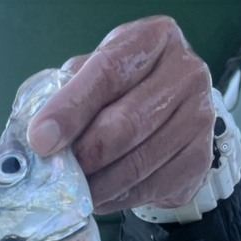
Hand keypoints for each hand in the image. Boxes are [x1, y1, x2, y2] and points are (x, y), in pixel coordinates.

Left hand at [27, 17, 214, 214]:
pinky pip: (150, 186)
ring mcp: (198, 117)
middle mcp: (185, 73)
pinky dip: (118, 199)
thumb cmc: (126, 91)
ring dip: (100, 184)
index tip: (41, 139)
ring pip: (139, 162)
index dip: (71, 109)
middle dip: (85, 153)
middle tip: (59, 173)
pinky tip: (100, 199)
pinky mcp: (199, 158)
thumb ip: (73, 93)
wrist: (172, 118)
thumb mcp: (98, 76)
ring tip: (76, 191)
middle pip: (127, 122)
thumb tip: (43, 132)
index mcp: (155, 39)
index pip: (108, 73)